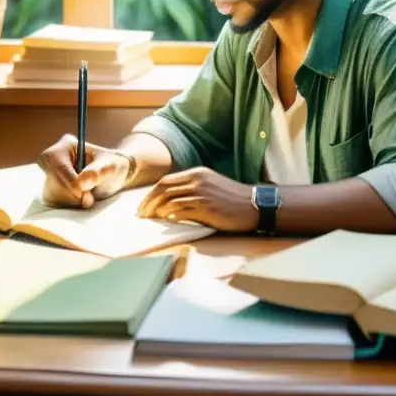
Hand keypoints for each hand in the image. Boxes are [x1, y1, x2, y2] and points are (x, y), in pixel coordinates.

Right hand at [37, 133, 129, 208]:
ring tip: (88, 197)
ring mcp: (50, 176)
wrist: (113, 178)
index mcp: (66, 146)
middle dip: (72, 193)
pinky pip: (53, 202)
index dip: (66, 179)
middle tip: (89, 197)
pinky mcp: (51, 190)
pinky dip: (68, 206)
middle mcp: (54, 160)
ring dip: (71, 201)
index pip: (55, 163)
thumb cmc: (113, 167)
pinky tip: (80, 201)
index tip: (81, 192)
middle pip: (52, 181)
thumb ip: (98, 171)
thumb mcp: (111, 166)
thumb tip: (81, 183)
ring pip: (51, 193)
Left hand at [136, 167, 256, 231]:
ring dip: (157, 211)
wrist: (253, 205)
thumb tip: (170, 202)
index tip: (144, 206)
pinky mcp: (205, 207)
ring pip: (169, 200)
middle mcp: (196, 180)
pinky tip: (166, 222)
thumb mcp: (210, 186)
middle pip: (163, 189)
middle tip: (141, 215)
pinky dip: (170, 216)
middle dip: (148, 202)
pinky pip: (181, 211)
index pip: (165, 181)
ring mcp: (200, 193)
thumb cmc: (232, 199)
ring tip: (151, 221)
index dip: (151, 194)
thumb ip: (192, 188)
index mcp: (196, 173)